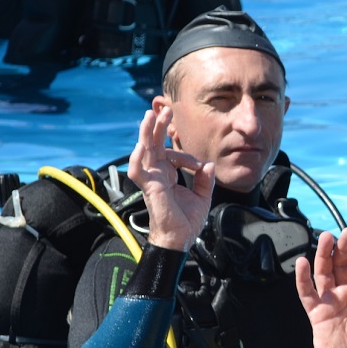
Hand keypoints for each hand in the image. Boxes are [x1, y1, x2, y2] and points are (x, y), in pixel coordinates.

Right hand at [129, 107, 213, 250]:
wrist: (180, 238)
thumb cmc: (186, 220)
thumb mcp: (202, 195)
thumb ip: (205, 179)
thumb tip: (208, 164)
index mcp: (167, 175)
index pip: (171, 154)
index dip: (187, 156)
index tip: (200, 166)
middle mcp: (156, 174)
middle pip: (154, 145)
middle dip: (158, 126)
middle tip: (165, 109)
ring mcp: (151, 180)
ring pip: (144, 151)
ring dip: (147, 133)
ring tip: (150, 115)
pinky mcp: (149, 188)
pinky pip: (138, 171)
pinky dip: (138, 159)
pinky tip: (141, 147)